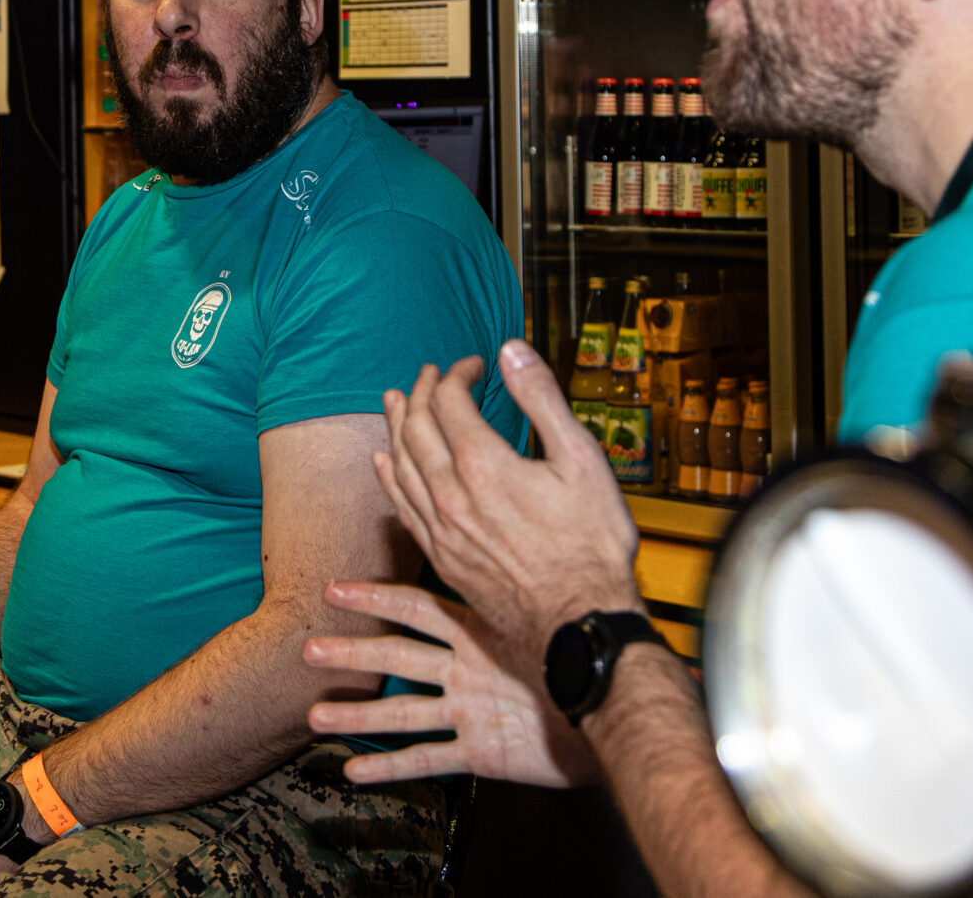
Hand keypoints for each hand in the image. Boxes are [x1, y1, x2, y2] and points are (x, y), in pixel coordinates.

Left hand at [303, 580, 597, 787]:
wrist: (620, 710)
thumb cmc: (585, 656)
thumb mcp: (544, 617)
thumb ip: (516, 589)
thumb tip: (501, 554)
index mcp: (482, 631)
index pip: (417, 606)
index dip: (374, 597)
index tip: (334, 588)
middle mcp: (469, 668)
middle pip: (398, 654)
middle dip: (350, 652)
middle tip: (307, 648)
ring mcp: (472, 709)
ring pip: (403, 711)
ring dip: (356, 714)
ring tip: (315, 717)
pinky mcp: (483, 750)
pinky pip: (429, 760)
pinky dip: (390, 767)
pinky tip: (355, 772)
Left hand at [377, 342, 642, 676]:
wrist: (577, 621)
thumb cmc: (589, 546)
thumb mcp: (583, 460)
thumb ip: (543, 400)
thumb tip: (512, 351)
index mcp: (484, 465)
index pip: (449, 400)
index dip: (457, 373)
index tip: (473, 365)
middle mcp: (451, 495)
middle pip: (416, 427)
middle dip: (421, 391)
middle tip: (428, 373)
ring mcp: (441, 529)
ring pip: (400, 465)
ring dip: (395, 426)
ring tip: (394, 401)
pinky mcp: (440, 557)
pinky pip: (400, 507)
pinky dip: (388, 476)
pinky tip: (383, 463)